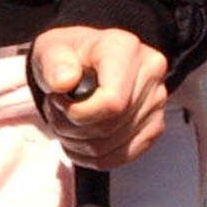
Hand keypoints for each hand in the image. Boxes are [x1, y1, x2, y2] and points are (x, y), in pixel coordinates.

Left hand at [29, 25, 167, 167]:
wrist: (79, 63)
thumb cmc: (66, 57)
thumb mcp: (50, 51)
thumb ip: (53, 63)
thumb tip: (63, 81)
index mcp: (126, 49)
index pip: (112, 102)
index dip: (79, 113)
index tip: (57, 101)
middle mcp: (150, 73)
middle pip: (111, 126)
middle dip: (74, 129)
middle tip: (56, 113)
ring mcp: (157, 101)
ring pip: (114, 146)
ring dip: (80, 144)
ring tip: (66, 123)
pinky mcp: (154, 125)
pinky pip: (123, 157)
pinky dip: (94, 157)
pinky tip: (80, 139)